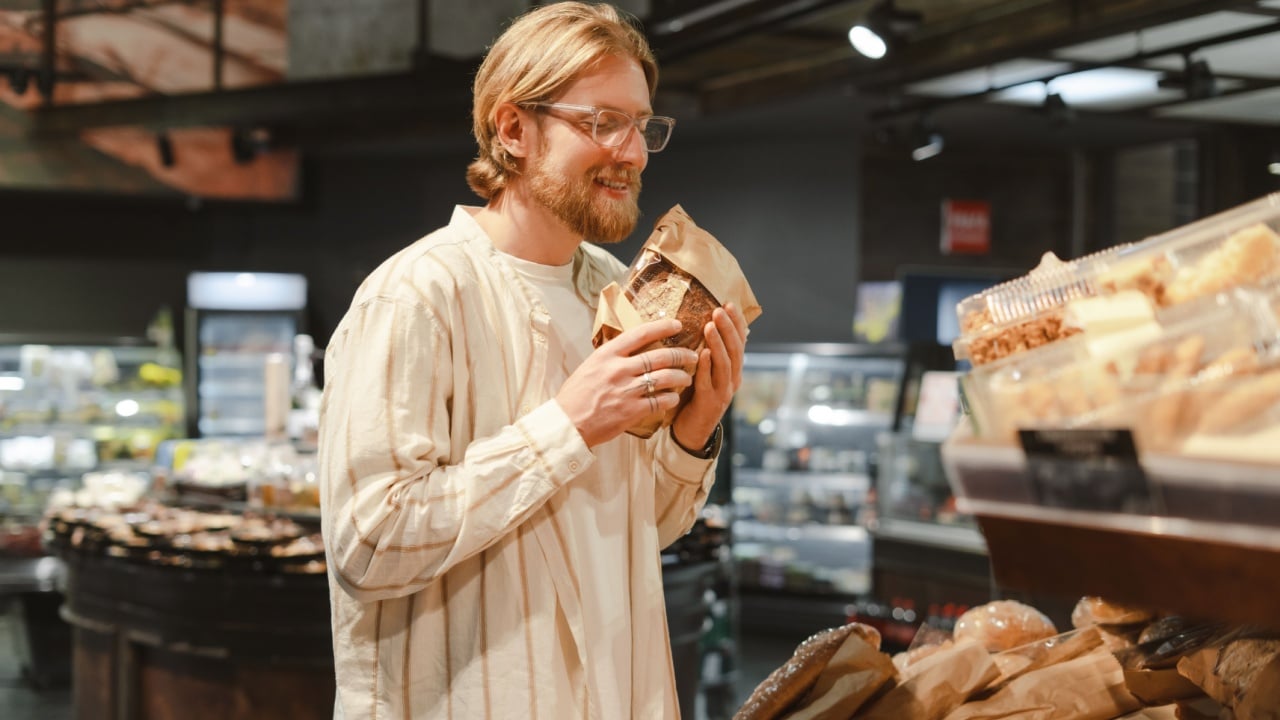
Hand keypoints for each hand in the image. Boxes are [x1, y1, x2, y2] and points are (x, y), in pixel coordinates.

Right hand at [557, 319, 699, 447]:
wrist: (567, 423)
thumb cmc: (576, 395)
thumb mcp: (590, 366)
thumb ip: (612, 357)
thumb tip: (632, 348)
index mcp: (607, 355)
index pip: (641, 334)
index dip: (663, 327)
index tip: (677, 325)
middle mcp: (618, 369)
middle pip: (660, 356)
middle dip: (682, 354)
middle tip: (692, 355)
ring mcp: (626, 391)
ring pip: (665, 378)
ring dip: (681, 377)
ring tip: (687, 378)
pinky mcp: (631, 411)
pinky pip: (660, 401)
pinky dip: (671, 398)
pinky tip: (674, 398)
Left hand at [671, 302, 747, 451]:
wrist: (691, 432)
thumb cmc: (695, 397)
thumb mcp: (707, 373)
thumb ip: (710, 353)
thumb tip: (707, 324)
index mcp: (734, 371)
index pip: (740, 342)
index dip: (736, 323)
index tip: (729, 304)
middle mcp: (732, 380)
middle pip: (735, 351)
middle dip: (728, 328)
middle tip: (719, 310)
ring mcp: (722, 392)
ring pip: (725, 364)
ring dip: (718, 343)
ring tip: (710, 325)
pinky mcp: (708, 403)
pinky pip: (708, 382)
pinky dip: (706, 367)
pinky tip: (703, 353)